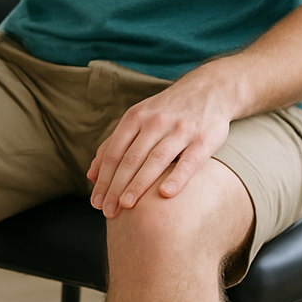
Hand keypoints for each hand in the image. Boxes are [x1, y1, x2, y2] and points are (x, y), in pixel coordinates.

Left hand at [87, 70, 234, 216]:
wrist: (210, 89)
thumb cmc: (167, 111)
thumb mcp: (138, 118)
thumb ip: (114, 145)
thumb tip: (91, 176)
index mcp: (135, 118)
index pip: (113, 153)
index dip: (103, 180)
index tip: (96, 203)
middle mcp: (155, 122)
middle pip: (130, 159)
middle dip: (116, 187)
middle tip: (108, 211)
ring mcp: (180, 130)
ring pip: (155, 160)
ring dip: (138, 184)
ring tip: (126, 205)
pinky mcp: (204, 139)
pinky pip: (188, 161)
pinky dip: (176, 177)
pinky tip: (165, 194)